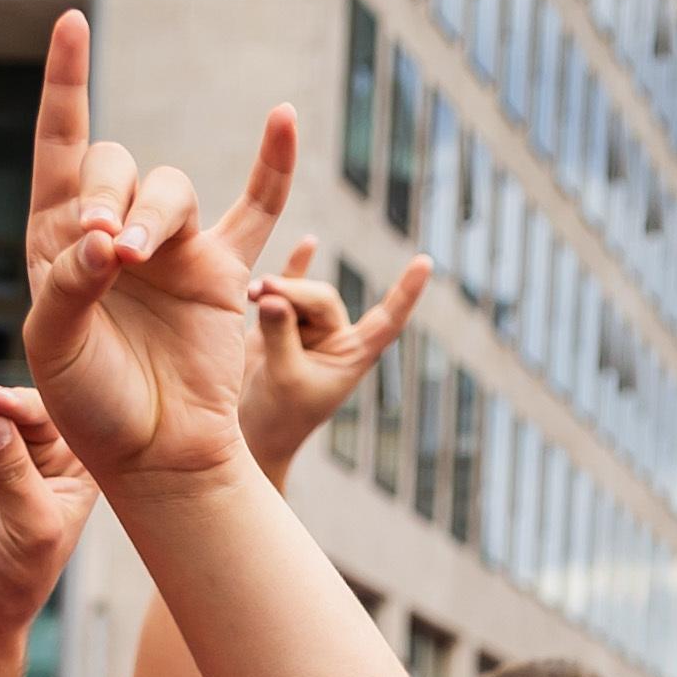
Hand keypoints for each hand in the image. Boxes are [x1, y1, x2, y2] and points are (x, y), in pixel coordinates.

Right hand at [0, 310, 95, 641]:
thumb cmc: (17, 571)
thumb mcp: (30, 526)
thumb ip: (13, 475)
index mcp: (82, 464)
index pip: (65, 421)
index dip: (35, 409)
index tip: (5, 409)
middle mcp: (46, 446)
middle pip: (28, 404)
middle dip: (4, 404)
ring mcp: (0, 441)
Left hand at [16, 10, 300, 491]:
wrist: (155, 453)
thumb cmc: (91, 405)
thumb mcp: (54, 342)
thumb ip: (71, 281)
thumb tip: (111, 239)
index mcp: (57, 239)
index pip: (60, 142)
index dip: (68, 81)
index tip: (73, 21)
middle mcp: (114, 232)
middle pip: (113, 164)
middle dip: (106, 195)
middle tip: (105, 253)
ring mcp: (173, 248)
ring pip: (170, 187)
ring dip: (153, 212)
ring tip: (136, 261)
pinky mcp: (224, 270)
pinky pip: (255, 207)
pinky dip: (272, 164)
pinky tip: (285, 119)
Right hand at [238, 233, 430, 484]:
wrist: (250, 433)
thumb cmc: (278, 417)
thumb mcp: (284, 377)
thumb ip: (281, 335)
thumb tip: (276, 295)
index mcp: (353, 356)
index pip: (387, 320)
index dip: (406, 292)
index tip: (426, 262)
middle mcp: (336, 339)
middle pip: (323, 298)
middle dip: (295, 292)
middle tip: (263, 293)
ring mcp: (308, 330)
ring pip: (300, 293)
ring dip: (278, 289)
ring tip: (252, 293)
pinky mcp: (279, 323)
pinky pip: (293, 286)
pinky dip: (298, 266)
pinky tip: (309, 242)